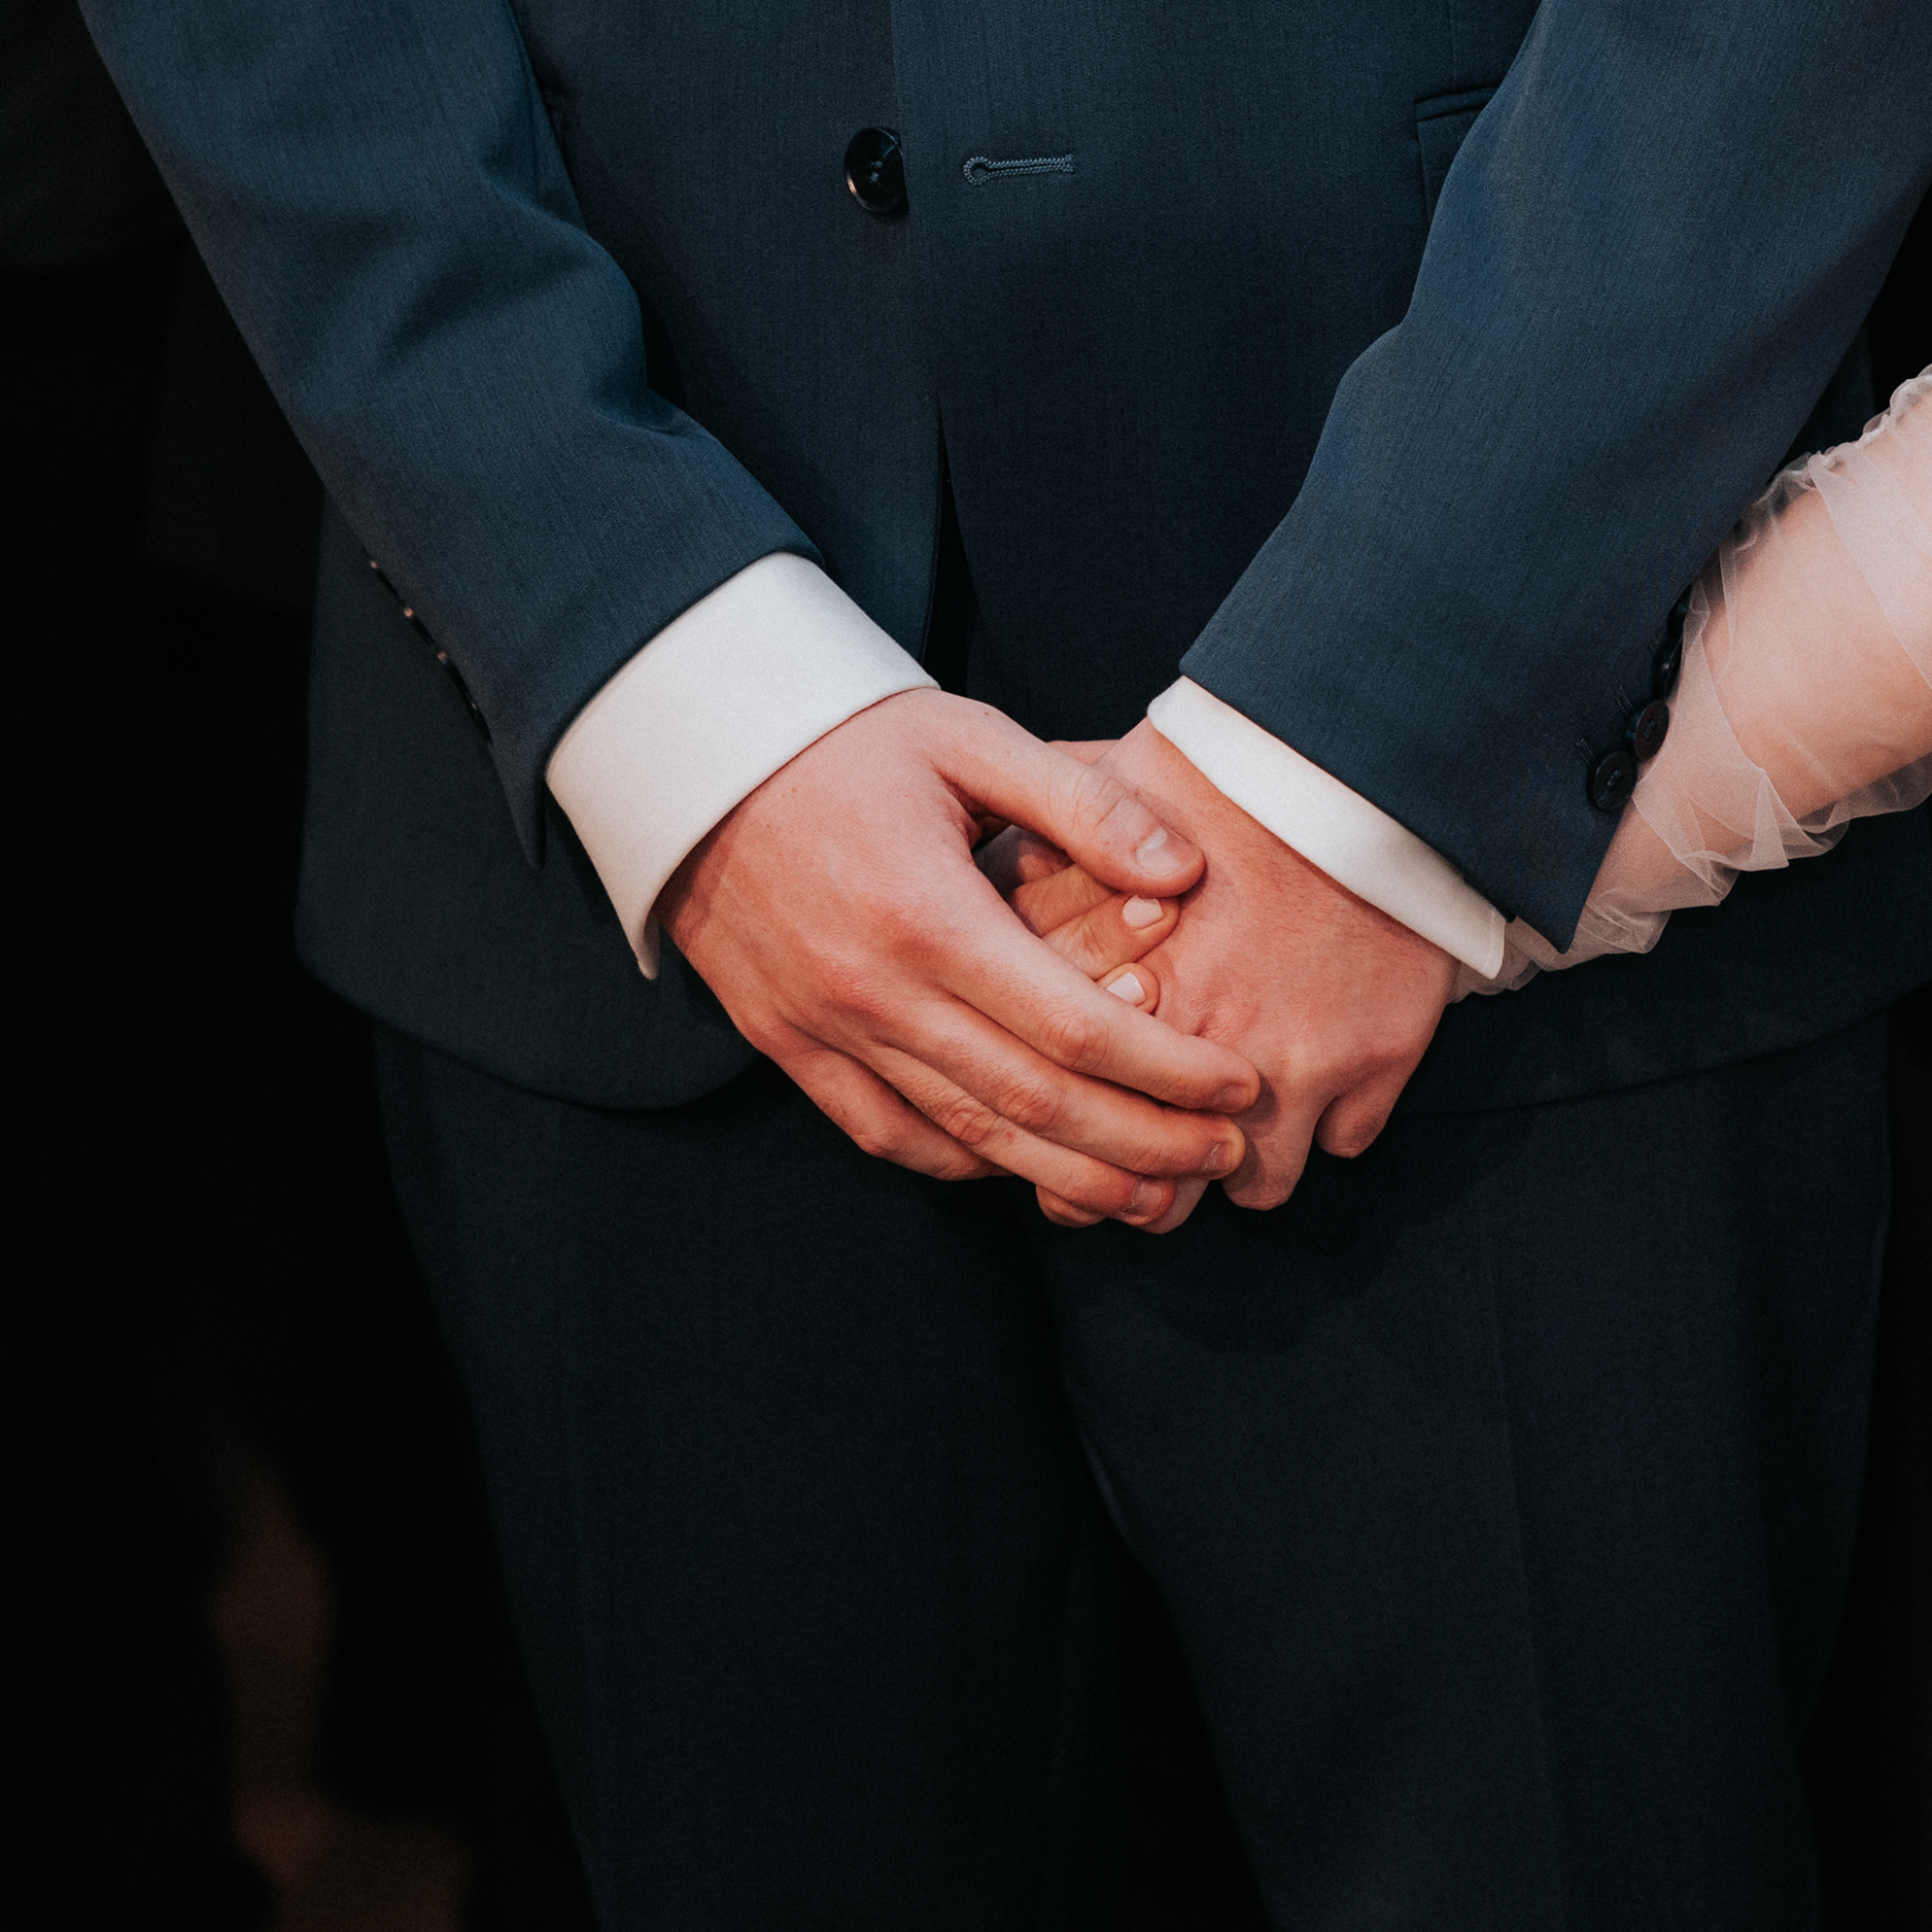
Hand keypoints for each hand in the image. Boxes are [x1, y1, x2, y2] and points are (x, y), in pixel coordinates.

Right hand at [661, 689, 1259, 1216]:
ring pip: (966, 1136)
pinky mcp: (787, 1044)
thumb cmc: (846, 736)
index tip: (1242, 1085)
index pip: (1076, 1028)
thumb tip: (1187, 872)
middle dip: (1143, 1142)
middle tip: (1223, 1158)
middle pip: (1033, 1104)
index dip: (1170, 1069)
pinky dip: (966, 1163)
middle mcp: (873, 990)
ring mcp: (822, 1028)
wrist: (689, 750)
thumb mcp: (970, 739)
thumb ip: (1084, 806)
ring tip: (1155, 1194)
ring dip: (1070, 1177)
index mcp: (928, 914)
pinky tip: (1034, 1171)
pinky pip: (887, 1132)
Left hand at [1058, 722, 1461, 1217]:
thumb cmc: (1227, 770)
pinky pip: (1344, 1142)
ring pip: (1263, 1186)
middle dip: (1151, 1190)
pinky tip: (1316, 1077)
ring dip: (1245, 1161)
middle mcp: (1210, 1054)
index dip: (1060, 1155)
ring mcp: (1303, 1068)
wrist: (1364, 762)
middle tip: (1149, 1165)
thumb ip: (1048, 863)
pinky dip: (1329, 1120)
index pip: (1076, 1126)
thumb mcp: (1106, 797)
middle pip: (1167, 1190)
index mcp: (1129, 1002)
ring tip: (1237, 1128)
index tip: (1071, 1139)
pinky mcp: (1380, 1061)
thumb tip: (996, 882)